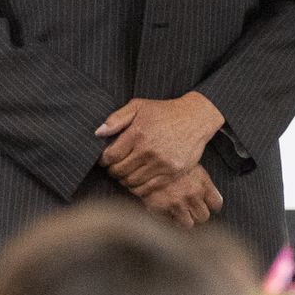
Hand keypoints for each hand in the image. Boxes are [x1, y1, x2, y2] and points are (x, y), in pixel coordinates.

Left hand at [97, 93, 224, 189]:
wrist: (195, 118)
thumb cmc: (164, 112)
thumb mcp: (139, 106)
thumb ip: (117, 118)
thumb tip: (98, 133)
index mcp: (138, 133)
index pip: (111, 156)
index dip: (103, 160)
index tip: (104, 160)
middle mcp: (149, 150)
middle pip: (120, 171)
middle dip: (113, 170)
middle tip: (113, 167)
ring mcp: (162, 164)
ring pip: (132, 182)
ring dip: (124, 180)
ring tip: (125, 173)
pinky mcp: (172, 174)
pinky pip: (148, 189)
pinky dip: (138, 188)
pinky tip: (137, 180)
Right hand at [141, 164, 223, 227]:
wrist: (146, 160)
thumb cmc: (168, 162)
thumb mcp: (189, 165)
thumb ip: (199, 181)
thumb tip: (205, 198)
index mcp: (202, 181)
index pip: (216, 203)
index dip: (211, 206)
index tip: (204, 204)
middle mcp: (194, 192)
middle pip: (204, 216)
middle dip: (196, 214)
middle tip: (188, 209)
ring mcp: (179, 201)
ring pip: (189, 224)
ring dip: (184, 220)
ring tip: (176, 211)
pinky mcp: (164, 207)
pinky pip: (172, 223)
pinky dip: (169, 219)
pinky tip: (164, 208)